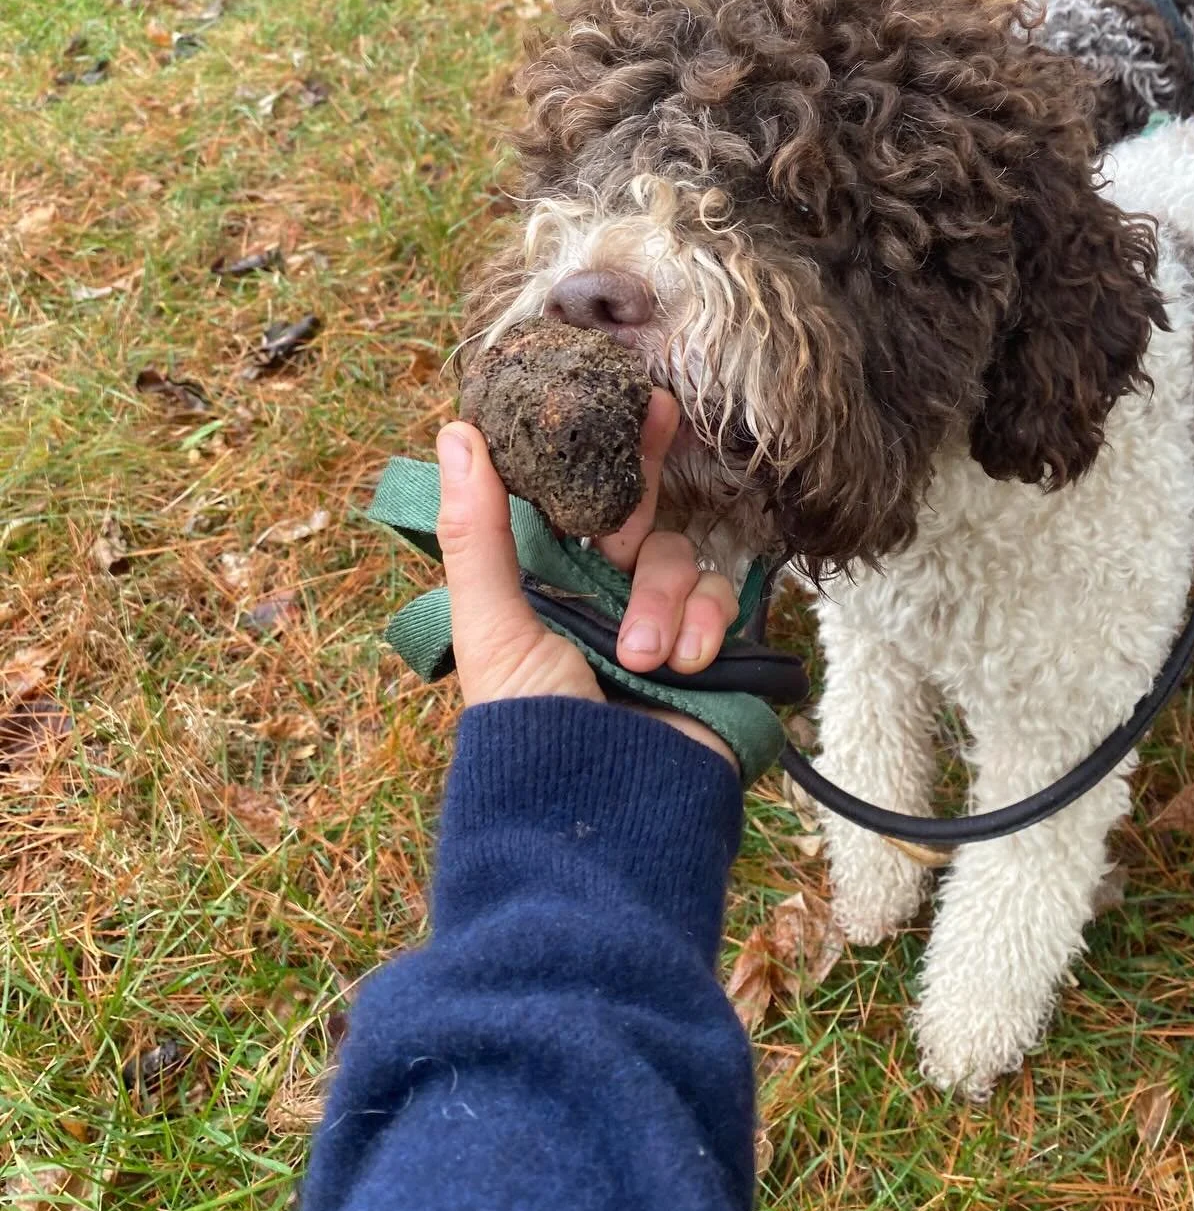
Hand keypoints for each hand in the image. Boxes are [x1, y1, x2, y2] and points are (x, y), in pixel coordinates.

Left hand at [434, 390, 738, 768]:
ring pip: (679, 556)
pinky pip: (722, 601)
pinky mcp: (710, 651)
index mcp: (545, 585)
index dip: (596, 448)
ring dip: (662, 597)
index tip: (616, 393)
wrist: (601, 817)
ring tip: (641, 654)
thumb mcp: (493, 624)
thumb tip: (455, 431)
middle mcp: (603, 597)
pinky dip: (704, 626)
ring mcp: (660, 624)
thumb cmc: (530, 727)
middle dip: (647, 471)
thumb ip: (479, 529)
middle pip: (637, 512)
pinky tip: (683, 664)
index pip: (573, 500)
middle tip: (659, 415)